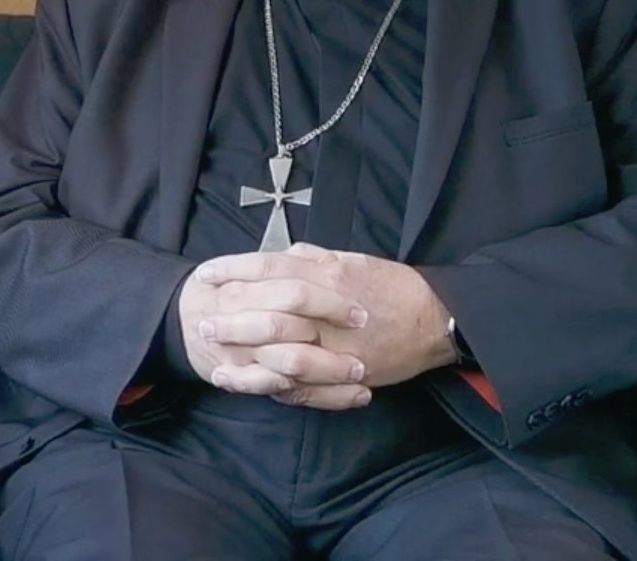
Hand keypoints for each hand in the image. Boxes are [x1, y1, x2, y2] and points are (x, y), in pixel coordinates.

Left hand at [197, 243, 454, 391]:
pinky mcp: (343, 373)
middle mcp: (325, 307)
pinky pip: (303, 383)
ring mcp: (335, 344)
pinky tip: (248, 386)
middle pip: (268, 312)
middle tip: (201, 321)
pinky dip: (273, 385)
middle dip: (232, 318)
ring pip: (281, 352)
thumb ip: (316, 257)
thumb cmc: (392, 285)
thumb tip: (287, 251)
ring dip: (245, 358)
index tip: (204, 276)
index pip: (268, 267)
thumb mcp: (352, 260)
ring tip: (216, 360)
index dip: (233, 271)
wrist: (435, 318)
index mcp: (325, 273)